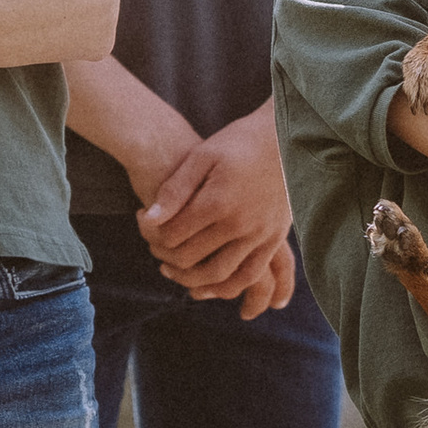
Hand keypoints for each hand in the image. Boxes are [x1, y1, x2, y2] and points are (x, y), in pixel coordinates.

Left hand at [135, 98, 298, 304]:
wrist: (286, 138)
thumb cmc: (238, 142)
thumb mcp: (202, 156)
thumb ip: (175, 189)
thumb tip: (148, 219)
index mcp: (218, 201)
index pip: (174, 234)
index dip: (152, 232)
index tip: (142, 220)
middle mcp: (240, 223)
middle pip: (193, 258)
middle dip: (167, 258)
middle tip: (155, 252)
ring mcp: (260, 234)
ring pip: (221, 275)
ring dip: (194, 282)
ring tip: (177, 275)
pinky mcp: (275, 239)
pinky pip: (252, 275)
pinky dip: (231, 288)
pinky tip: (214, 289)